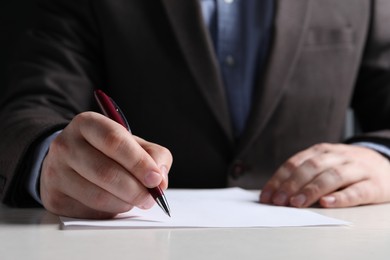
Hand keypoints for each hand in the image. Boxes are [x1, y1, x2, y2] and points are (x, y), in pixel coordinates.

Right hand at [40, 112, 171, 218]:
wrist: (70, 160)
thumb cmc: (108, 151)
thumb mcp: (133, 143)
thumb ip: (154, 155)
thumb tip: (160, 178)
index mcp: (88, 124)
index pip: (114, 141)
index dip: (138, 162)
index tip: (155, 178)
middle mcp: (66, 144)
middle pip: (105, 172)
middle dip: (135, 189)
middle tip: (151, 198)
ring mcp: (55, 171)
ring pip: (97, 196)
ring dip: (125, 203)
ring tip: (136, 200)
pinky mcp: (54, 197)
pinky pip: (89, 211)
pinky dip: (110, 212)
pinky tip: (117, 203)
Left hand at [260, 143, 389, 207]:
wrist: (386, 164)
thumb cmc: (347, 168)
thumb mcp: (325, 164)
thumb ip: (304, 174)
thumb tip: (276, 193)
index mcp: (322, 151)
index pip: (295, 162)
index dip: (279, 179)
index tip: (267, 196)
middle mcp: (338, 156)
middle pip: (311, 167)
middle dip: (291, 184)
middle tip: (278, 201)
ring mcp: (357, 169)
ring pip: (332, 176)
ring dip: (311, 190)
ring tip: (296, 203)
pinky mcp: (374, 185)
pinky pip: (357, 190)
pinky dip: (341, 197)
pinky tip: (327, 203)